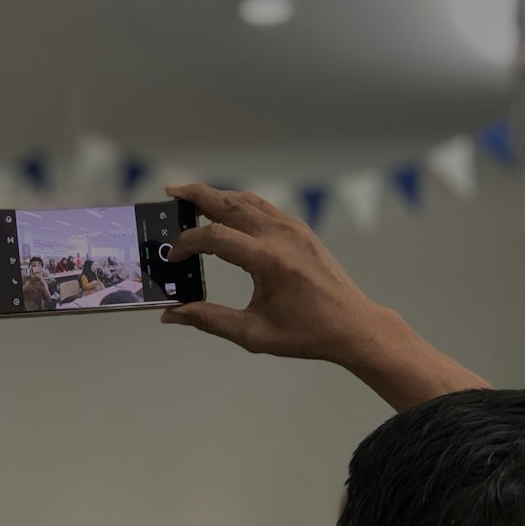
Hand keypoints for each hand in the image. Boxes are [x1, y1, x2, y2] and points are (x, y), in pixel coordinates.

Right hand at [161, 184, 385, 365]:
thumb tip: (172, 314)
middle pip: (230, 204)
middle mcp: (281, 236)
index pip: (216, 237)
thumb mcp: (253, 334)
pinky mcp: (301, 230)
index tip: (173, 258)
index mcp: (270, 261)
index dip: (187, 243)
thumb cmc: (307, 333)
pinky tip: (225, 211)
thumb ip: (209, 320)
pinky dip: (239, 204)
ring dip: (218, 196)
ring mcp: (294, 229)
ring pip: (247, 200)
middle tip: (170, 191)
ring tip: (191, 197)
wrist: (353, 325)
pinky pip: (263, 208)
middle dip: (196, 196)